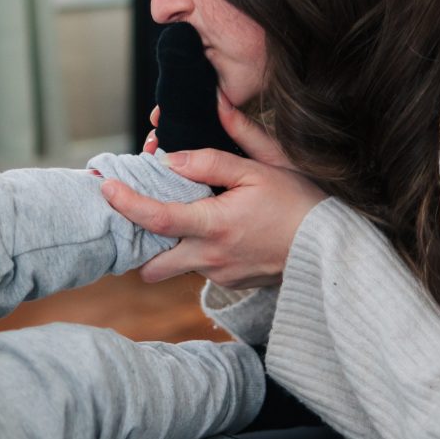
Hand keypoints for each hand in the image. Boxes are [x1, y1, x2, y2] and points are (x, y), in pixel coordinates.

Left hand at [102, 93, 325, 288]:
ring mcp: (221, 275)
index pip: (157, 219)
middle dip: (138, 247)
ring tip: (178, 217)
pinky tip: (212, 230)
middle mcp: (211, 258)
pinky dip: (195, 251)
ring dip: (169, 248)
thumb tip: (173, 154)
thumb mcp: (263, 168)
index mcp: (215, 226)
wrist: (333, 249)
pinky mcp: (232, 283)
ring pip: (176, 267)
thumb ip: (214, 158)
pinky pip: (200, 269)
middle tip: (138, 218)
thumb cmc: (301, 203)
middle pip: (152, 265)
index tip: (106, 187)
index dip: (127, 204)